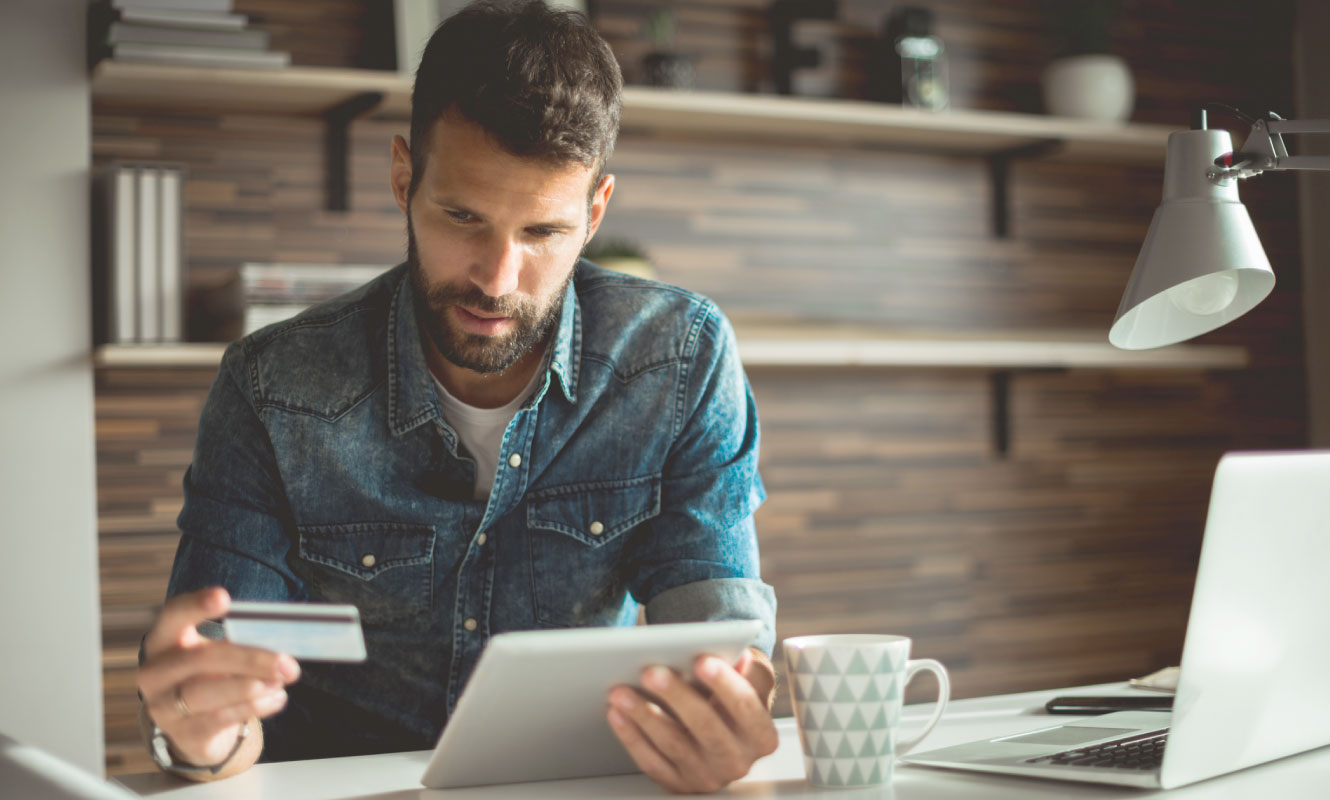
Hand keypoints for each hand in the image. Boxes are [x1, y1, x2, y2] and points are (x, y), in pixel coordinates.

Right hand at [137, 588, 300, 767]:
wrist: (197, 726)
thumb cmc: (212, 676)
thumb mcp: (219, 653)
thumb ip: (240, 641)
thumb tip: (282, 639)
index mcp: (164, 640)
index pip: (173, 615)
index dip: (196, 606)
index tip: (223, 596)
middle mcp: (155, 673)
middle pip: (200, 659)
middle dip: (249, 659)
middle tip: (286, 663)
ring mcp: (163, 707)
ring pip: (206, 693)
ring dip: (250, 687)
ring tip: (281, 681)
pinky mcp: (183, 734)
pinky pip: (219, 719)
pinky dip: (253, 707)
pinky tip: (277, 698)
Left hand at [607, 648, 778, 793]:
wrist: (723, 729)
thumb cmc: (735, 698)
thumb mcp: (753, 681)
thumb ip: (751, 670)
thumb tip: (743, 658)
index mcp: (761, 736)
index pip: (745, 707)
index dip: (724, 684)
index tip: (702, 660)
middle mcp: (738, 761)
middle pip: (706, 728)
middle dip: (676, 698)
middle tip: (651, 672)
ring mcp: (707, 777)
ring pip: (673, 745)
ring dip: (644, 716)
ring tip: (621, 691)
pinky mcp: (679, 784)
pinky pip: (651, 762)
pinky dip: (631, 736)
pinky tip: (617, 714)